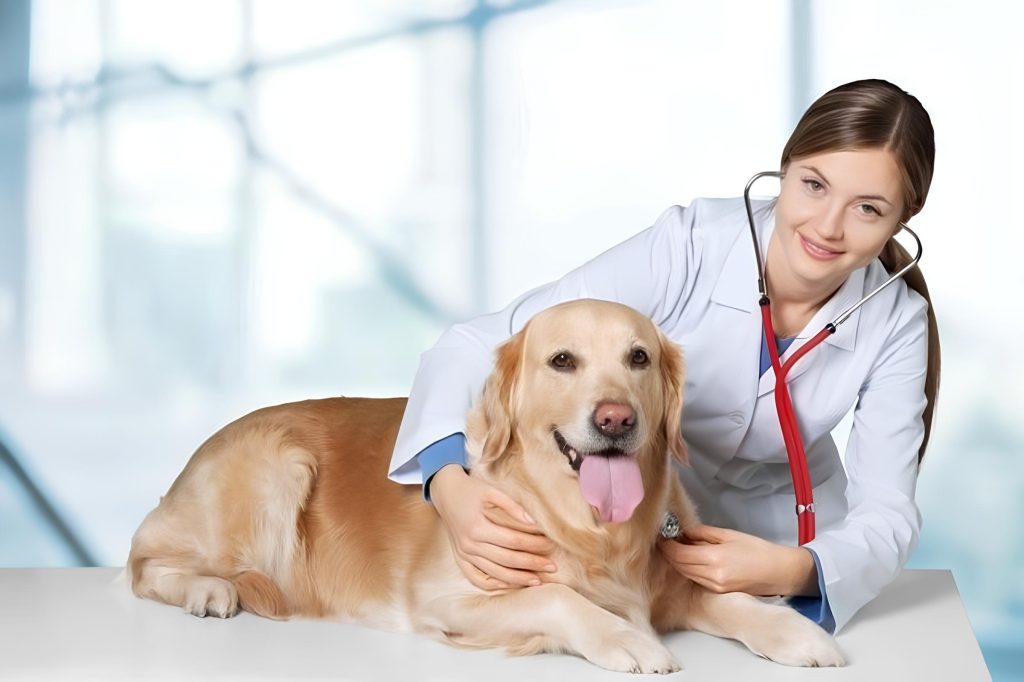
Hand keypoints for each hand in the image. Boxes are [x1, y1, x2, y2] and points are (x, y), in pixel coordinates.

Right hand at [430, 465, 556, 590]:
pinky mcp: (460, 559)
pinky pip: (477, 578)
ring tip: (538, 580)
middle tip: (552, 566)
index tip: (551, 545)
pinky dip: (495, 585)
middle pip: (507, 560)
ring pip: (494, 573)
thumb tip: (534, 523)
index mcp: (477, 527)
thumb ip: (512, 507)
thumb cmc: (471, 490)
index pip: (513, 541)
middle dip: (532, 564)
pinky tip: (511, 585)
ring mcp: (464, 554)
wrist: (446, 492)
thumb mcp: (491, 491)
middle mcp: (469, 544)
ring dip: (518, 579)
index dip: (534, 544)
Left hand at [657, 523, 815, 595]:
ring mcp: (715, 587)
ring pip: (686, 573)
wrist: (779, 571)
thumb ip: (703, 533)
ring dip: (678, 561)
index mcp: (714, 559)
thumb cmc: (758, 550)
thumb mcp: (729, 535)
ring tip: (677, 547)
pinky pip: (697, 579)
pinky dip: (689, 569)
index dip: (667, 545)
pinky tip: (691, 559)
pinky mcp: (718, 592)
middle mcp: (712, 576)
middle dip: (669, 553)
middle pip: (679, 565)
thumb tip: (684, 531)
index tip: (662, 535)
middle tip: (666, 539)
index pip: (679, 554)